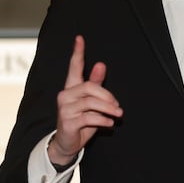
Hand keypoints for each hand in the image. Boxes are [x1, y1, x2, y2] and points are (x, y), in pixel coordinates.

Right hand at [48, 35, 122, 165]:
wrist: (67, 143)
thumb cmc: (81, 120)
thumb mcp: (91, 102)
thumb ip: (95, 84)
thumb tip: (100, 64)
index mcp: (71, 87)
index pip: (73, 67)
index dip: (77, 52)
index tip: (80, 38)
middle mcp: (65, 95)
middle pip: (88, 87)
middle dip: (107, 96)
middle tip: (118, 106)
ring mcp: (65, 109)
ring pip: (90, 102)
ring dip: (108, 109)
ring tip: (117, 115)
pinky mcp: (68, 122)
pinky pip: (89, 117)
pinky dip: (102, 120)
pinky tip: (109, 124)